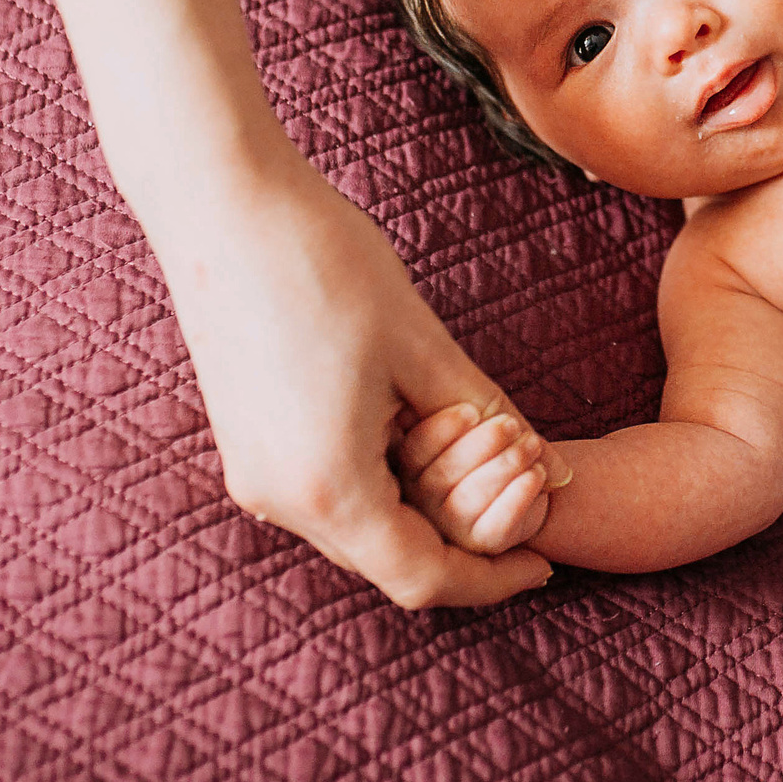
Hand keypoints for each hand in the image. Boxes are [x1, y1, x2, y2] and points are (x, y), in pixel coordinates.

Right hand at [152, 151, 566, 607]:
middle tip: (524, 504)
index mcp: (327, 487)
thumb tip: (561, 473)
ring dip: (420, 508)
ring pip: (355, 528)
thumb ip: (491, 415)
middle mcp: (279, 499)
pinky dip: (381, 482)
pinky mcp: (246, 445)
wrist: (221, 203)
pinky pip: (326, 493)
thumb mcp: (422, 346)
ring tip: (481, 460)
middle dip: (461, 543)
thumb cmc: (326, 263)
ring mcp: (253, 474)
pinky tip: (419, 437)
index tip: (545, 560)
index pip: (423, 577)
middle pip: (386, 560)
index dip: (492, 577)